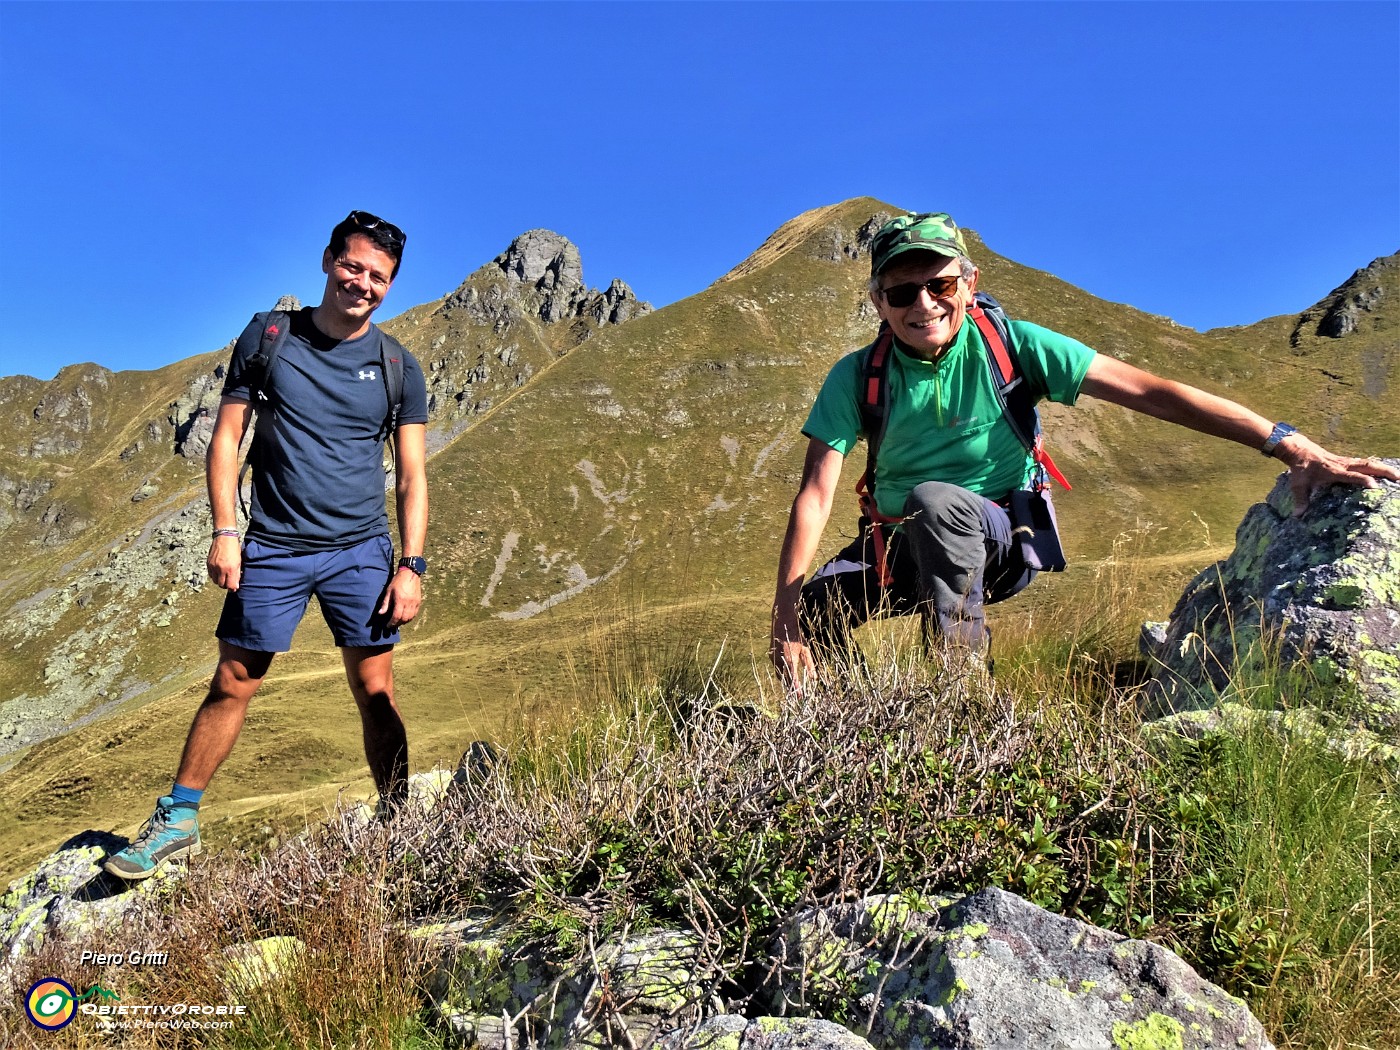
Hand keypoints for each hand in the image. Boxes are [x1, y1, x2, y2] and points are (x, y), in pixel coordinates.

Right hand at [207, 535, 241, 590]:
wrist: (224, 537)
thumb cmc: (234, 548)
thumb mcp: (239, 561)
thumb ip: (237, 574)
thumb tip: (235, 585)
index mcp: (230, 569)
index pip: (230, 586)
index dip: (233, 588)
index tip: (234, 587)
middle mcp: (221, 569)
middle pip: (221, 585)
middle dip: (226, 585)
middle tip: (230, 581)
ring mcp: (213, 567)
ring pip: (215, 581)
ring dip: (220, 581)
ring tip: (224, 576)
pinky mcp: (208, 564)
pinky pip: (210, 575)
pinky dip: (214, 576)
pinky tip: (219, 572)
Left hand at [379, 568, 422, 628]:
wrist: (410, 573)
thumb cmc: (397, 581)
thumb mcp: (389, 591)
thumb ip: (385, 603)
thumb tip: (380, 613)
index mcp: (400, 600)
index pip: (396, 616)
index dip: (392, 623)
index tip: (387, 626)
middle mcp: (409, 603)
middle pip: (404, 619)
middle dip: (397, 624)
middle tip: (392, 625)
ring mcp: (415, 603)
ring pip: (410, 617)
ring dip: (404, 622)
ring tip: (398, 622)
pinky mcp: (418, 602)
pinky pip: (415, 613)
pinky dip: (410, 618)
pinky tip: (405, 618)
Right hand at [770, 625, 816, 694]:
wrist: (783, 623)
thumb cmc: (797, 636)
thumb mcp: (805, 650)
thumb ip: (809, 665)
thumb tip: (814, 678)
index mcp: (790, 660)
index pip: (793, 679)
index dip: (797, 689)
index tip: (800, 697)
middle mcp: (780, 661)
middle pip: (785, 680)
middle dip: (790, 688)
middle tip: (796, 695)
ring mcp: (773, 659)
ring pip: (779, 675)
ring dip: (785, 681)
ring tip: (792, 688)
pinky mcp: (771, 656)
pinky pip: (776, 668)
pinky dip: (782, 673)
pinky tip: (787, 675)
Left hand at [1278, 438, 1399, 516]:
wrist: (1300, 450)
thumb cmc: (1300, 469)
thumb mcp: (1298, 484)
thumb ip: (1300, 499)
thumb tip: (1297, 516)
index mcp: (1333, 471)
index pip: (1351, 476)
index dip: (1362, 480)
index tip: (1375, 486)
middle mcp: (1343, 465)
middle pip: (1367, 465)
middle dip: (1383, 471)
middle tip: (1399, 478)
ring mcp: (1347, 462)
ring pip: (1369, 463)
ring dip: (1384, 468)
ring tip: (1399, 475)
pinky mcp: (1348, 461)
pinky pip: (1365, 463)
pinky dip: (1377, 466)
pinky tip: (1387, 471)